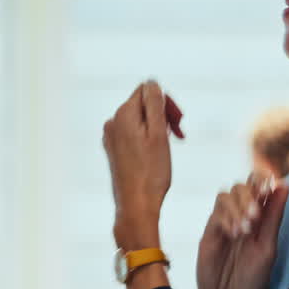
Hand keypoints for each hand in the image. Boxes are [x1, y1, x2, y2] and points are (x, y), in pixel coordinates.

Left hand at [102, 80, 181, 248]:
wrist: (136, 206)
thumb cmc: (151, 172)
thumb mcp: (159, 133)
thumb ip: (155, 104)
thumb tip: (152, 83)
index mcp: (122, 114)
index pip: (147, 90)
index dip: (166, 103)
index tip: (177, 124)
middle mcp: (112, 122)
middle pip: (142, 104)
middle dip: (162, 115)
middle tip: (179, 135)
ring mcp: (110, 137)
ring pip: (139, 120)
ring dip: (156, 127)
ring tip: (168, 147)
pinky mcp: (113, 150)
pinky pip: (132, 133)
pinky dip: (146, 138)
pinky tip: (155, 155)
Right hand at [196, 174, 288, 288]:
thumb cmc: (252, 280)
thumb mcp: (268, 247)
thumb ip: (274, 217)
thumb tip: (284, 185)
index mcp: (259, 218)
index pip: (260, 187)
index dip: (264, 181)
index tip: (271, 186)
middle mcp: (240, 217)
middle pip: (241, 186)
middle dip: (250, 194)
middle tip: (256, 214)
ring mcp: (223, 224)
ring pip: (225, 195)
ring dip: (238, 207)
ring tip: (246, 230)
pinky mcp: (209, 234)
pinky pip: (215, 214)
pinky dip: (226, 218)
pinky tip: (235, 234)